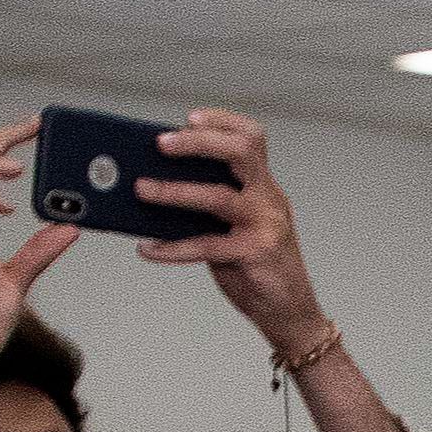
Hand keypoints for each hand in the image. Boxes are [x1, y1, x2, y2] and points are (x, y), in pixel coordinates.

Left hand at [136, 108, 328, 345]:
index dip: (222, 121)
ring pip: (218, 197)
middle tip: (161, 143)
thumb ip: (210, 204)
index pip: (252, 138)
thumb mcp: (238, 225)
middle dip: (198, 143)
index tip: (188, 118)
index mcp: (264, 186)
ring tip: (142, 189)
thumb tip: (157, 184)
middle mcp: (268, 199)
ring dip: (174, 191)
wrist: (290, 312)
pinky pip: (205, 246)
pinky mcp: (253, 254)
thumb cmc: (257, 267)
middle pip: (240, 152)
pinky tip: (148, 248)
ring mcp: (264, 225)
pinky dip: (172, 248)